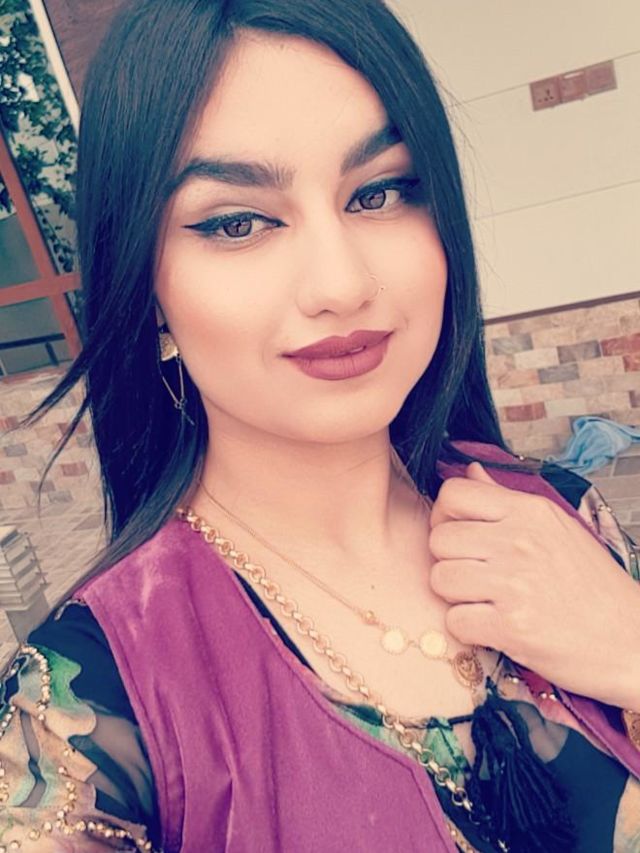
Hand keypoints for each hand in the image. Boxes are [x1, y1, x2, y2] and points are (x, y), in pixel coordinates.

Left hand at [427, 462, 639, 708]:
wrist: (631, 640)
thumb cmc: (593, 587)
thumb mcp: (556, 527)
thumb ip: (505, 499)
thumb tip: (470, 470)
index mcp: (530, 512)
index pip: (454, 494)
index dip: (444, 516)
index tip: (458, 534)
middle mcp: (520, 541)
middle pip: (439, 539)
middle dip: (448, 559)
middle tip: (474, 575)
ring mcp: (515, 584)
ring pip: (440, 579)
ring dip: (455, 595)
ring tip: (485, 601)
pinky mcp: (512, 626)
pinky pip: (455, 620)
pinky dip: (468, 629)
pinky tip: (493, 627)